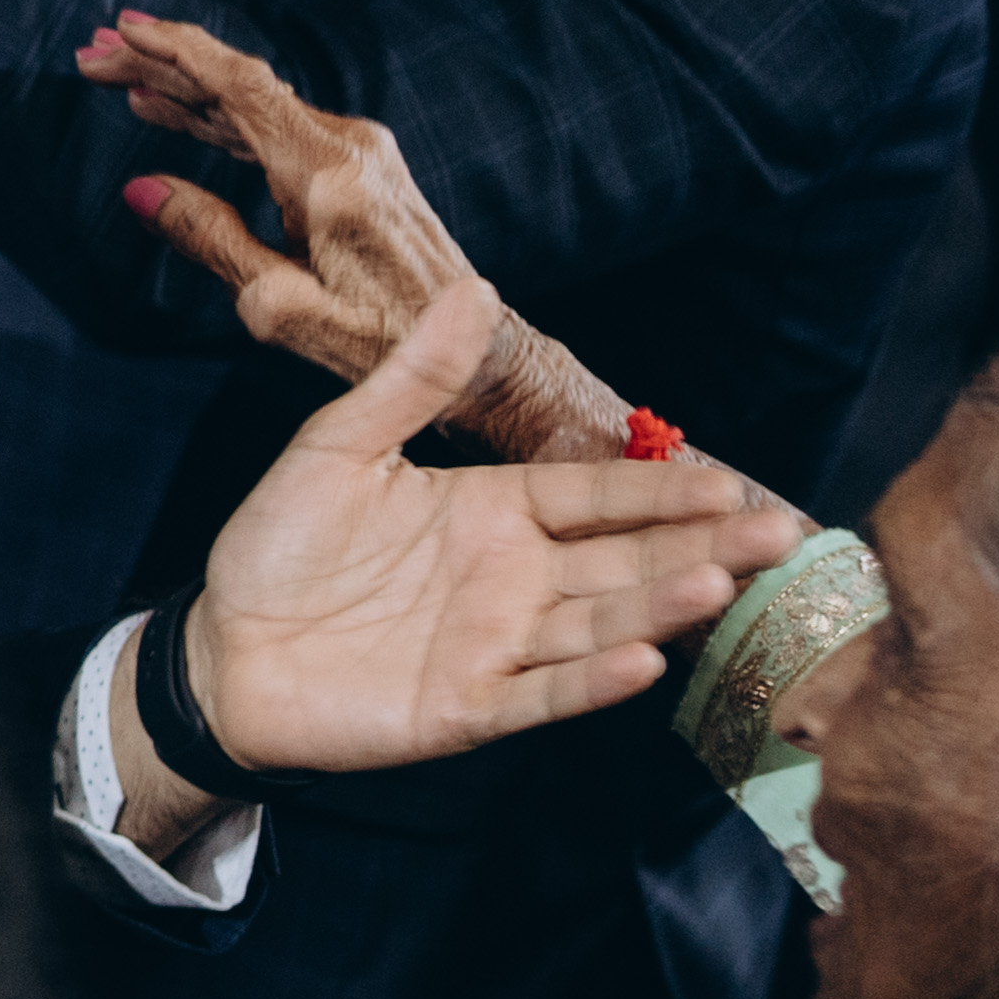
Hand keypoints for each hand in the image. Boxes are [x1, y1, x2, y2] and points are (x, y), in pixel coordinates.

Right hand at [86, 10, 620, 465]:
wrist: (472, 349)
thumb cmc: (378, 339)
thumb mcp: (281, 305)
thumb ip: (210, 237)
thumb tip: (140, 188)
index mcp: (328, 175)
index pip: (240, 88)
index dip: (176, 51)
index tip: (121, 30)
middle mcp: (349, 147)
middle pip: (240, 86)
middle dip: (162, 66)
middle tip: (95, 57)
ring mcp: (359, 153)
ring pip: (256, 105)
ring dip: (186, 91)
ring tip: (122, 80)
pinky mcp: (361, 168)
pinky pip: (277, 127)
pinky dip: (222, 118)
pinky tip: (181, 114)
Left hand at [191, 281, 806, 772]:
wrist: (218, 649)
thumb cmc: (278, 548)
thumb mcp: (338, 448)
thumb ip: (411, 381)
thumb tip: (474, 290)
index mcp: (495, 512)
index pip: (597, 496)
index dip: (662, 491)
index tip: (732, 485)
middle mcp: (513, 579)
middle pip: (623, 561)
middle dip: (700, 548)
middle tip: (780, 536)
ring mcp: (496, 647)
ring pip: (596, 624)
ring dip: (658, 608)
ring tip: (717, 585)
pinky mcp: (466, 708)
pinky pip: (540, 693)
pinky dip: (589, 681)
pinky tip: (643, 662)